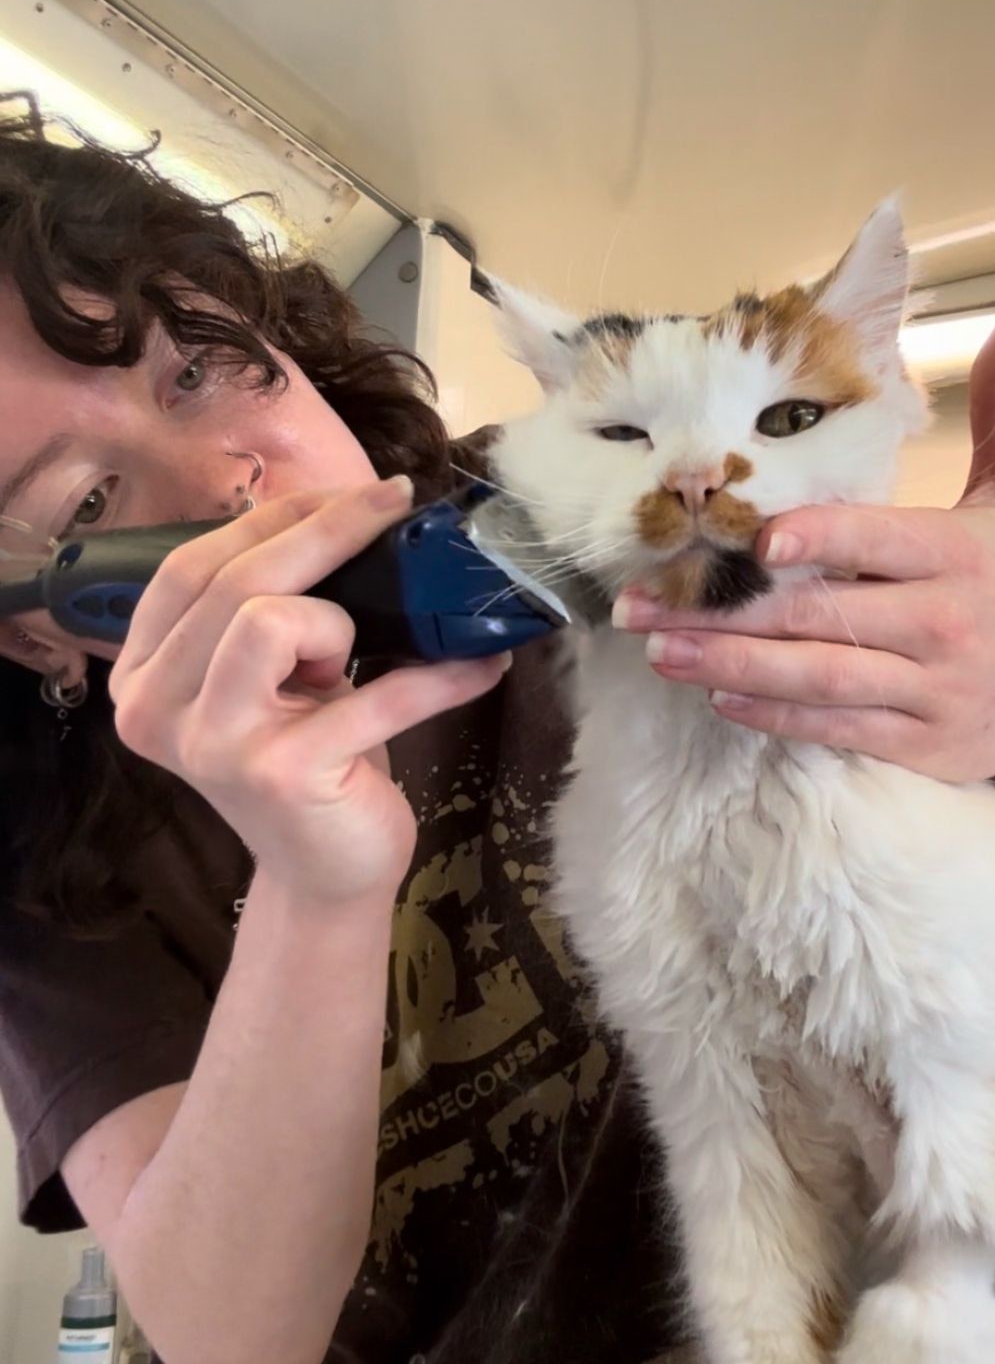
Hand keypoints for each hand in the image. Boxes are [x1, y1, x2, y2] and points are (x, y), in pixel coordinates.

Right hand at [110, 479, 508, 903]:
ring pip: (270, 618)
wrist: (326, 872)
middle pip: (235, 581)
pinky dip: (438, 676)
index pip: (191, 567)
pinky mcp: (282, 776)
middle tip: (394, 504)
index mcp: (143, 674)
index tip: (348, 491)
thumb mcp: (269, 675)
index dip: (270, 517)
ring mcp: (214, 746)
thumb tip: (342, 505)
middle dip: (325, 531)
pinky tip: (482, 665)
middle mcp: (157, 710)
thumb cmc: (306, 757)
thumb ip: (267, 603)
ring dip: (338, 620)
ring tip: (363, 654)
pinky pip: (375, 693)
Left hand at [614, 307, 994, 787]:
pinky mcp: (916, 742)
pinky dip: (773, 712)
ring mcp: (927, 687)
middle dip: (723, 610)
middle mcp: (941, 622)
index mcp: (957, 555)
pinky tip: (717, 693)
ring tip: (659, 651)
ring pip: (817, 675)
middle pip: (820, 614)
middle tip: (641, 603)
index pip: (878, 541)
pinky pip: (834, 725)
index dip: (820, 540)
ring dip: (729, 664)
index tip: (755, 539)